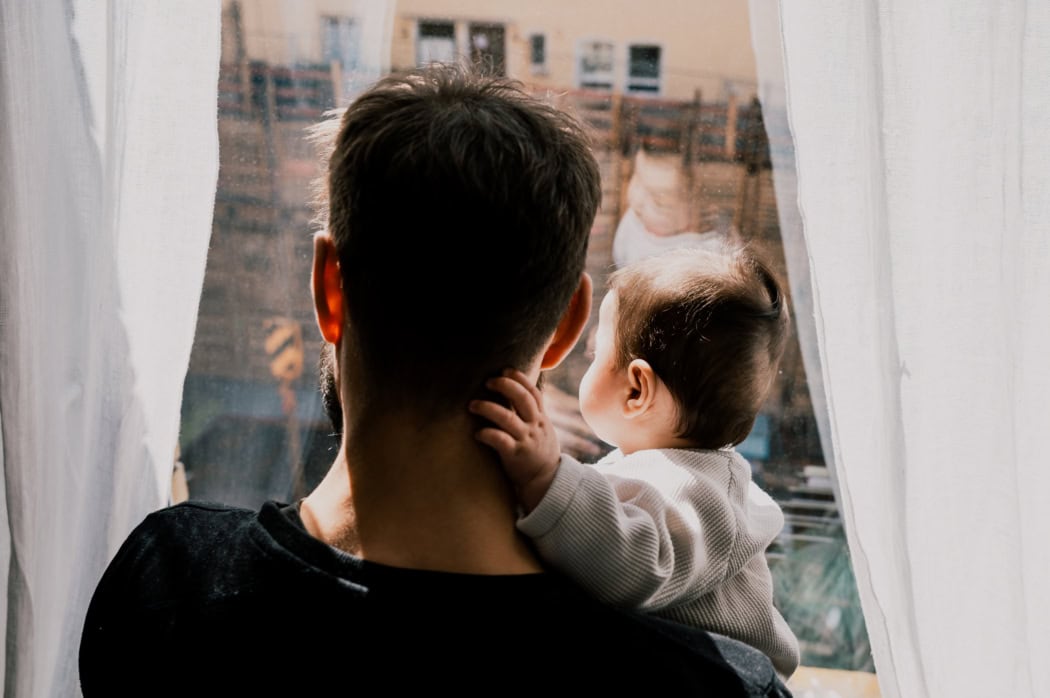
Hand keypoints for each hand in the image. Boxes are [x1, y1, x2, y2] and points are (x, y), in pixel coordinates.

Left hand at [469, 369, 561, 512]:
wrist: (546, 482)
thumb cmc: (538, 453)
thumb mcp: (541, 430)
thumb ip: (530, 413)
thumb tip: (512, 394)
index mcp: (540, 418)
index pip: (533, 392)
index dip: (520, 378)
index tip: (505, 369)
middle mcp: (534, 426)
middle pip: (522, 398)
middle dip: (505, 386)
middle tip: (487, 382)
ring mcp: (526, 440)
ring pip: (507, 418)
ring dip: (488, 408)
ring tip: (472, 405)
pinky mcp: (515, 455)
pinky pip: (500, 441)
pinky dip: (487, 434)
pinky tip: (477, 433)